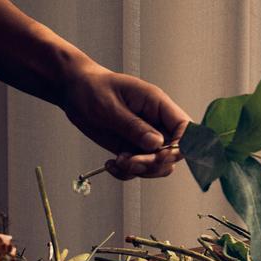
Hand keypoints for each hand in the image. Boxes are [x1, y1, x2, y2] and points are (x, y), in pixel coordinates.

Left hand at [61, 61, 188, 180]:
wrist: (74, 90)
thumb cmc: (92, 88)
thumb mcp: (110, 106)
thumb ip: (134, 126)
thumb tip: (157, 144)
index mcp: (156, 103)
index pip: (185, 127)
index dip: (182, 146)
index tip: (161, 156)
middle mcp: (155, 121)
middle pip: (174, 152)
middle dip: (154, 162)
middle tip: (130, 161)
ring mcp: (144, 136)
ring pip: (159, 164)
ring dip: (141, 169)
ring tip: (118, 162)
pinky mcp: (132, 147)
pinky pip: (139, 168)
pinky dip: (127, 172)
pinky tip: (110, 164)